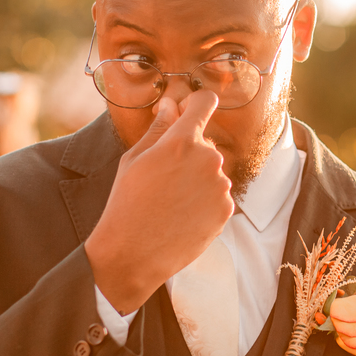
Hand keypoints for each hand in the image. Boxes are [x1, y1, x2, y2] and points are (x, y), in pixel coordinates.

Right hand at [86, 92, 232, 313]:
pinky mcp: (228, 209)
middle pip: (205, 142)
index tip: (187, 110)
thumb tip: (171, 105)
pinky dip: (204, 200)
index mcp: (182, 141)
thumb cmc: (127, 202)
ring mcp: (222, 185)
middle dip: (188, 151)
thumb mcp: (135, 159)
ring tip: (170, 200)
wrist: (134, 253)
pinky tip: (182, 214)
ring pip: (212, 170)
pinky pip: (218, 194)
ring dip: (196, 178)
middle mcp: (209, 159)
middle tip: (162, 176)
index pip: (204, 102)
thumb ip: (159, 128)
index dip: (195, 103)